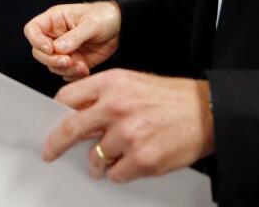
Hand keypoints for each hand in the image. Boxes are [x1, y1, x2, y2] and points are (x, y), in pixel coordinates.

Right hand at [24, 0, 120, 80]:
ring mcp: (64, 50)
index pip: (33, 29)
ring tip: (81, 65)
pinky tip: (85, 69)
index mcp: (55, 20)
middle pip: (39, 52)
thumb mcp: (91, 23)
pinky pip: (65, 73)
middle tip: (67, 61)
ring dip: (65, 69)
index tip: (50, 49)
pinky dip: (73, 75)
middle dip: (52, 59)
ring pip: (52, 65)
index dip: (36, 41)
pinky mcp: (73, 61)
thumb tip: (59, 48)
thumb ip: (74, 36)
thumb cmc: (105, 16)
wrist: (122, 28)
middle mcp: (56, 35)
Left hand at [42, 69, 214, 182]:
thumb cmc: (172, 98)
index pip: (68, 98)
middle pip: (70, 129)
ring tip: (117, 154)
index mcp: (112, 83)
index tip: (53, 123)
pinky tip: (135, 160)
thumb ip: (104, 96)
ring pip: (95, 158)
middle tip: (50, 153)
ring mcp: (128, 135)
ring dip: (101, 162)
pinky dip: (121, 172)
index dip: (58, 113)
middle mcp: (116, 107)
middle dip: (56, 145)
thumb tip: (77, 116)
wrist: (207, 112)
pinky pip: (116, 175)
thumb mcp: (133, 83)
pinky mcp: (142, 159)